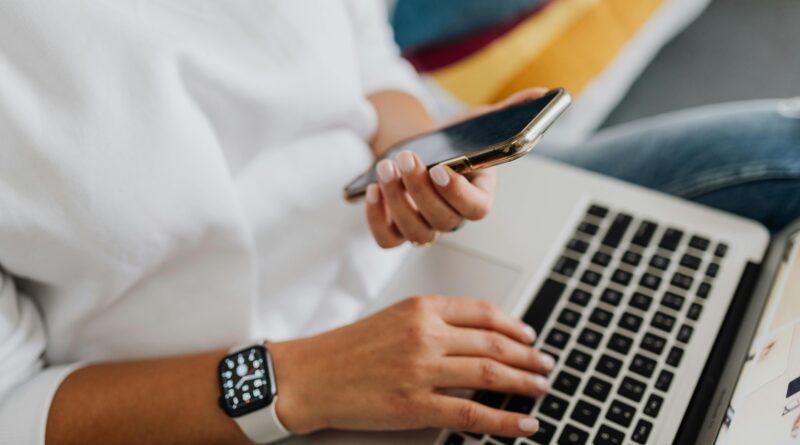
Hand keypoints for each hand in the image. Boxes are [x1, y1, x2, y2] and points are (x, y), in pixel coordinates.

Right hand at [270, 295, 554, 436]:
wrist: (309, 375)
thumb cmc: (347, 348)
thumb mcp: (393, 318)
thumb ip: (433, 322)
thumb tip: (477, 337)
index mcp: (421, 308)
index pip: (482, 312)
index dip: (514, 327)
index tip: (529, 337)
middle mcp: (425, 334)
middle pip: (493, 343)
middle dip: (527, 356)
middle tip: (545, 365)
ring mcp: (422, 370)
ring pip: (490, 374)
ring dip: (523, 383)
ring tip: (540, 389)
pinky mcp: (415, 405)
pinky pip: (472, 413)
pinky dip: (504, 420)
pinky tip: (523, 423)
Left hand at [365, 88, 547, 247]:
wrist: (418, 152)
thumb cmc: (451, 143)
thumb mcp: (476, 124)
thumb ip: (506, 113)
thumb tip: (540, 94)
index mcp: (479, 195)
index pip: (477, 209)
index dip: (458, 193)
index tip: (441, 168)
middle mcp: (453, 217)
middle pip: (443, 221)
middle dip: (420, 189)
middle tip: (406, 158)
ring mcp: (425, 227)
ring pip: (416, 233)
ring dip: (398, 201)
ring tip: (386, 167)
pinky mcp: (397, 230)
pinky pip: (387, 240)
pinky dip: (377, 219)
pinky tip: (373, 190)